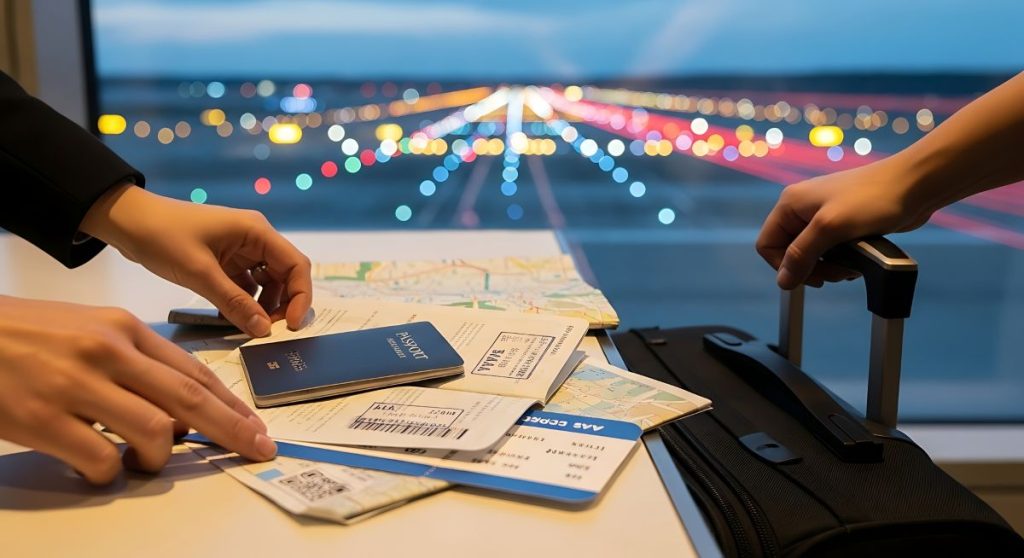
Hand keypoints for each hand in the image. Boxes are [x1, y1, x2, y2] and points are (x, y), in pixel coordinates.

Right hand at [0, 295, 275, 483]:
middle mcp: (108, 352)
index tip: (256, 425)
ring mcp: (76, 385)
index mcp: (124, 329)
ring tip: (140, 462)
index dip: (231, 403)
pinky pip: (102, 460)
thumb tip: (177, 415)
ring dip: (158, 459)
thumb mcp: (89, 331)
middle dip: (232, 429)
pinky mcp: (43, 419)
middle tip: (258, 450)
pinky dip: (109, 474)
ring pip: (154, 431)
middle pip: (189, 398)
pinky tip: (96, 469)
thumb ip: (135, 363)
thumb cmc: (26, 334)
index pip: (193, 370)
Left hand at [81, 184, 311, 336]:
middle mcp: (255, 239)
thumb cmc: (163, 236)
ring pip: (267, 283)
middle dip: (283, 304)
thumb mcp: (199, 273)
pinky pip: (246, 286)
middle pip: (286, 276)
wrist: (127, 221)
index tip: (292, 326)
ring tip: (248, 327)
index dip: (301, 297)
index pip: (296, 265)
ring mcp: (241, 250)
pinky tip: (231, 318)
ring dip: (263, 306)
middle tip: (268, 331)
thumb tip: (264, 331)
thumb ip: (234, 302)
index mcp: (256, 232)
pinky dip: (244, 303)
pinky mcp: (226, 261)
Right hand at [756, 158, 934, 288]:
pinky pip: (830, 251)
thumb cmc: (872, 199)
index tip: (810, 278)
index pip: (767, 244)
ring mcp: (823, 216)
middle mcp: (802, 209)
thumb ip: (801, 255)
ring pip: (812, 254)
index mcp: (790, 204)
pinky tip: (858, 261)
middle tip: (836, 274)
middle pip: (790, 253)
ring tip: (851, 268)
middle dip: (811, 269)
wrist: (915, 184)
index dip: (783, 266)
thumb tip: (783, 282)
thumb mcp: (830, 229)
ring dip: (828, 267)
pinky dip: (841, 260)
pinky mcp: (843, 223)